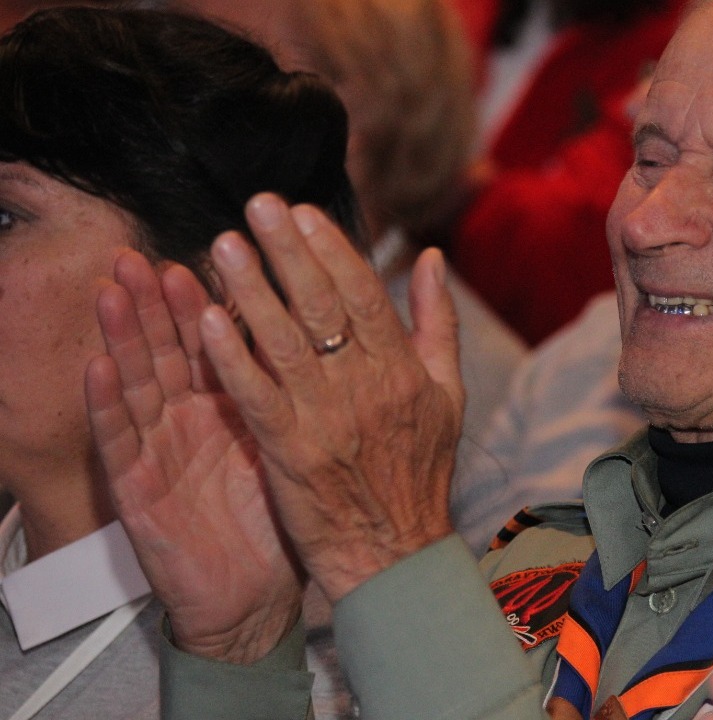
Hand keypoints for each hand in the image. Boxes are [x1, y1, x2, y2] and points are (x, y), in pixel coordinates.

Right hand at [86, 251, 302, 663]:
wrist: (256, 596)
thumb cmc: (281, 517)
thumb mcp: (297, 441)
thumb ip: (304, 386)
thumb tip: (327, 328)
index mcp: (233, 407)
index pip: (222, 341)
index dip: (219, 297)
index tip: (226, 247)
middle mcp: (191, 421)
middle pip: (172, 351)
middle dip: (159, 302)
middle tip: (148, 251)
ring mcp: (161, 452)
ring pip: (139, 382)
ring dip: (124, 334)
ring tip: (114, 286)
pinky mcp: (138, 491)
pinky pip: (121, 441)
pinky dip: (108, 402)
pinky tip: (100, 364)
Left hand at [197, 194, 463, 602]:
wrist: (395, 550)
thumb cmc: (419, 471)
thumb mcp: (448, 394)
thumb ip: (438, 323)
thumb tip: (431, 259)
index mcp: (403, 368)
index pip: (366, 294)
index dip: (333, 250)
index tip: (303, 211)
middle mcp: (366, 386)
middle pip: (323, 306)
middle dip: (289, 251)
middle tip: (258, 204)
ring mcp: (327, 418)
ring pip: (285, 342)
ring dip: (252, 290)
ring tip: (224, 245)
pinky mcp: (291, 451)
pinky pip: (257, 395)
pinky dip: (233, 357)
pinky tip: (208, 320)